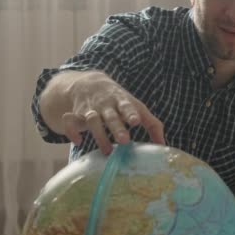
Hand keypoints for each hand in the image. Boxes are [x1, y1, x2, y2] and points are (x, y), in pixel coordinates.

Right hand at [42, 71, 164, 154]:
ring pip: (92, 120)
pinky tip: (78, 141)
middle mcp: (106, 105)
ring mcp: (90, 109)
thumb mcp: (135, 106)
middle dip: (117, 127)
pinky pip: (70, 122)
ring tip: (107, 150)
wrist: (89, 84)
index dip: (131, 113)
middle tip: (125, 140)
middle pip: (111, 116)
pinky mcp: (76, 115)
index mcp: (122, 101)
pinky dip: (72, 131)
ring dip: (99, 135)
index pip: (127, 106)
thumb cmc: (119, 101)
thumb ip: (151, 123)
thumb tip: (163, 145)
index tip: (136, 121)